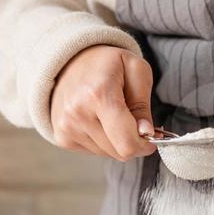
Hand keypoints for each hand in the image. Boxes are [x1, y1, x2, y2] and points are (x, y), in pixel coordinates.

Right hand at [51, 45, 155, 160]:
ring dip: (116, 141)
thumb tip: (146, 133)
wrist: (71, 61)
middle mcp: (78, 113)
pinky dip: (102, 141)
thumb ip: (143, 105)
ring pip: (107, 154)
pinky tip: (99, 120)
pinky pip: (93, 152)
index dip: (145, 145)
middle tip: (134, 121)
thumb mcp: (136, 70)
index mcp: (99, 94)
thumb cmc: (107, 63)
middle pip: (119, 152)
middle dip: (132, 141)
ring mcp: (66, 127)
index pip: (127, 142)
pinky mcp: (62, 136)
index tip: (152, 136)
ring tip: (112, 115)